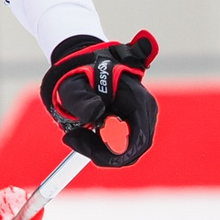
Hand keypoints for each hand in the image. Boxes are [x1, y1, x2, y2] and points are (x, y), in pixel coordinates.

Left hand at [38, 31, 158, 167]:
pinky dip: (102, 144)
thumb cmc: (80, 74)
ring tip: (76, 133)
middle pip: (134, 149)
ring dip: (101, 149)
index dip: (117, 155)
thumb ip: (82, 101)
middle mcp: (145, 110)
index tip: (92, 156)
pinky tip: (84, 132)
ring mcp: (142, 116)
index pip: (139, 141)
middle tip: (74, 140)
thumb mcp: (73, 85)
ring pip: (128, 148)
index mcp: (137, 100)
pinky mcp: (134, 121)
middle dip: (104, 153)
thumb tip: (95, 115)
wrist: (85, 63)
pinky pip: (123, 143)